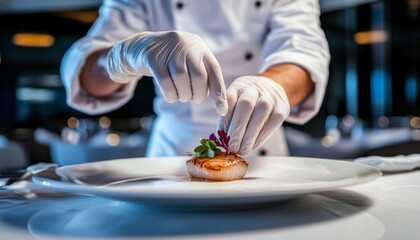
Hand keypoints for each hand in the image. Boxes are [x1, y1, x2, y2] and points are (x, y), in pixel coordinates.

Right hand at [106, 31, 227, 114]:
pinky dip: (170, 95)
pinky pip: (165, 82)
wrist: (143, 47)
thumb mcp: (190, 62)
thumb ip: (205, 76)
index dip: (219, 92)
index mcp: (200, 47)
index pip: (214, 70)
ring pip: (181, 79)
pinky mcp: (153, 57)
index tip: (221, 110)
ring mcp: (168, 50)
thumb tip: (221, 104)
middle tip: (193, 99)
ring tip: (182, 97)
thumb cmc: (173, 61)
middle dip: (198, 94)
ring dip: (183, 95)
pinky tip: (171, 96)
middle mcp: (186, 45)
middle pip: (198, 76)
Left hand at [217, 76, 289, 155]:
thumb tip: (220, 140)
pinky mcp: (281, 109)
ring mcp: (270, 97)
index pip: (230, 99)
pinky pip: (271, 123)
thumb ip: (227, 116)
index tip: (220, 135)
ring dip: (250, 134)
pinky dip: (261, 136)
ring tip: (242, 150)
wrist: (272, 89)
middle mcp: (254, 89)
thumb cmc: (247, 100)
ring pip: (260, 113)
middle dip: (237, 128)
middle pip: (246, 105)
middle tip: (231, 146)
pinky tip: (253, 146)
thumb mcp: (235, 100)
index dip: (225, 118)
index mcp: (239, 86)